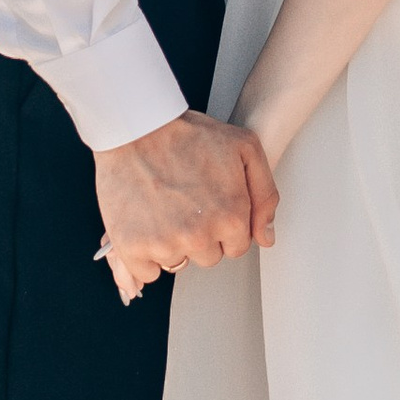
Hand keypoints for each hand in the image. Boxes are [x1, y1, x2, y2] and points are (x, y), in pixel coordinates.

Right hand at [94, 110, 278, 301]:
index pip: (236, 246)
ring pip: (177, 264)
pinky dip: (143, 256)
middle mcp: (201, 236)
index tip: (207, 206)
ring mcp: (166, 244)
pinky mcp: (133, 248)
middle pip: (208, 257)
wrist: (134, 127)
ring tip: (161, 209)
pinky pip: (146, 272)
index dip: (223, 226)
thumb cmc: (185, 133)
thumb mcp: (244, 148)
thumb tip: (267, 237)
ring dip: (171, 245)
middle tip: (183, 204)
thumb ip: (265, 195)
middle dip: (199, 237)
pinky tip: (143, 226)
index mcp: (231, 216)